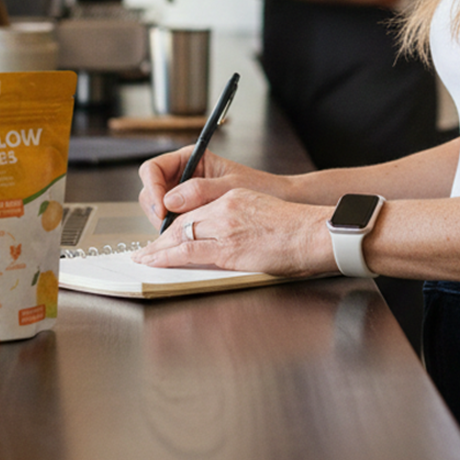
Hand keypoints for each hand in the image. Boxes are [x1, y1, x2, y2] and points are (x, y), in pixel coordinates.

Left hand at [132, 187, 334, 278]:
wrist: (315, 234)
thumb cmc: (298, 230)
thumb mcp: (263, 212)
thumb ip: (239, 220)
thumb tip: (228, 236)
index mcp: (235, 197)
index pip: (195, 209)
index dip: (176, 223)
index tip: (165, 235)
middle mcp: (226, 207)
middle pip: (183, 221)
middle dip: (162, 237)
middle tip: (147, 249)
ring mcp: (225, 226)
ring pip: (180, 234)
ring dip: (158, 248)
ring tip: (144, 258)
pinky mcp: (228, 247)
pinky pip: (188, 251)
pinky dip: (167, 257)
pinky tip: (155, 262)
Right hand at [136, 144, 261, 229]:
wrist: (278, 200)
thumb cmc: (259, 186)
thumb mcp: (230, 187)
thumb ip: (200, 190)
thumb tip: (169, 200)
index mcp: (190, 159)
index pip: (153, 169)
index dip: (153, 188)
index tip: (162, 208)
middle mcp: (182, 175)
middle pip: (150, 190)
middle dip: (155, 209)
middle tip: (168, 225)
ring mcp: (184, 195)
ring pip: (156, 209)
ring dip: (163, 222)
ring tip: (183, 232)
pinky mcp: (189, 213)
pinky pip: (171, 222)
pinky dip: (173, 231)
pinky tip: (186, 238)